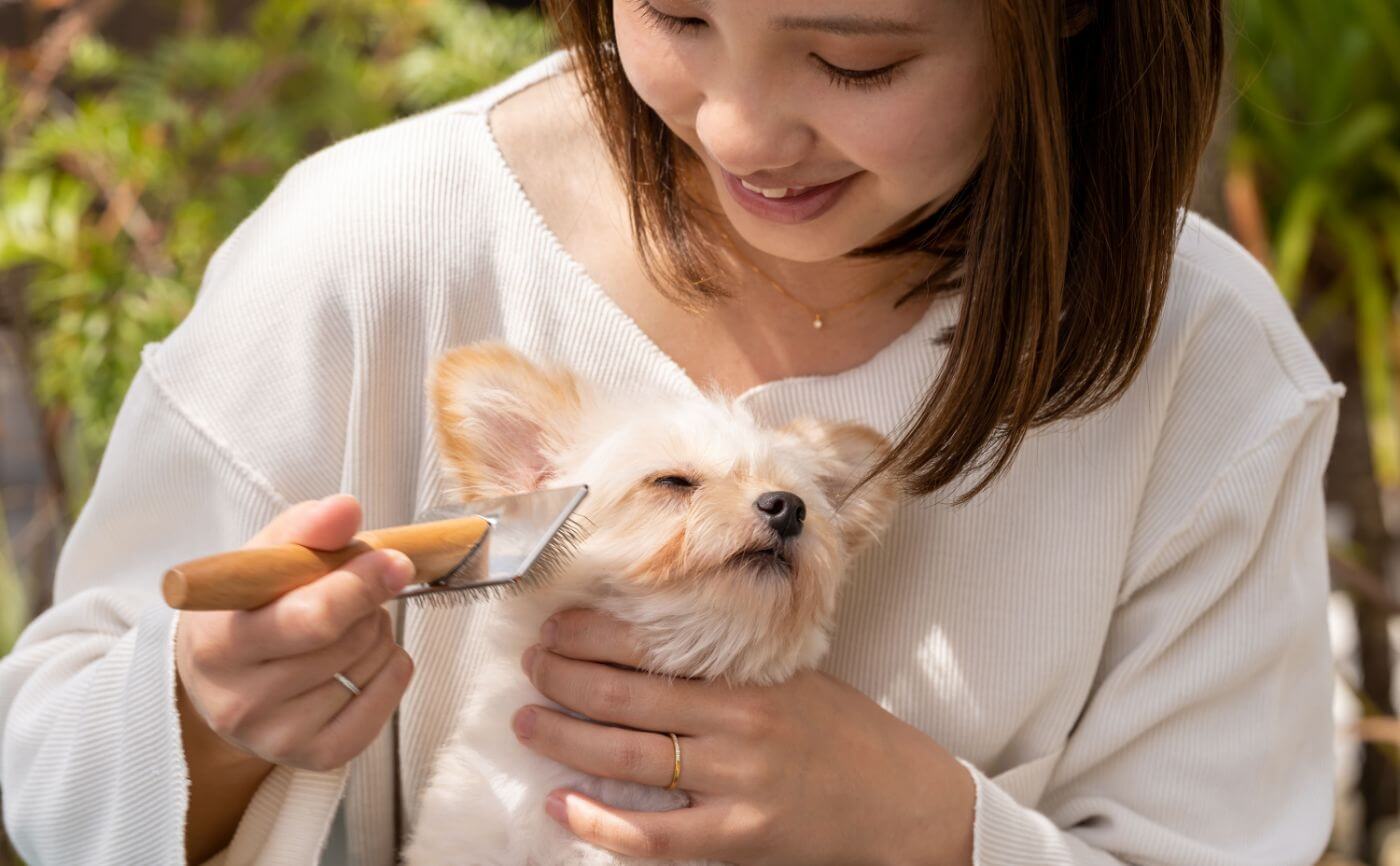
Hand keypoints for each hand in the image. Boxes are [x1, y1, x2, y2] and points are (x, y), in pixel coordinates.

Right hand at [175, 494, 416, 771]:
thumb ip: (304, 529)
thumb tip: (346, 508)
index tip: (395, 560)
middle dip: (365, 602)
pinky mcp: (315, 757)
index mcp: (218, 643)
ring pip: (371, 664)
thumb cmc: (249, 606)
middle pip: (349, 640)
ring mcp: (277, 738)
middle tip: (348, 591)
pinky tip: (363, 658)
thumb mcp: (263, 558)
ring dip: (376, 631)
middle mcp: (240, 702)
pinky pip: (387, 700)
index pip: (309, 619)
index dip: (359, 585)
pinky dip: (390, 668)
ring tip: (344, 626)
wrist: (221, 677)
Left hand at [512, 608, 975, 865]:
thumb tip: (647, 645)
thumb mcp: (793, 677)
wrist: (901, 801)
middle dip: (565, 679)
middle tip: (531, 667)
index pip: (652, 646)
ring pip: (628, 759)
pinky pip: (653, 835)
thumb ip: (729, 665)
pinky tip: (563, 805)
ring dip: (566, 739)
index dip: (592, 635)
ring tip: (528, 722)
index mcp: (750, 677)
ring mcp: (736, 785)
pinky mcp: (737, 838)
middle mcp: (739, 725)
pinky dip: (599, 821)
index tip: (556, 627)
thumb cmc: (845, 732)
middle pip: (627, 698)